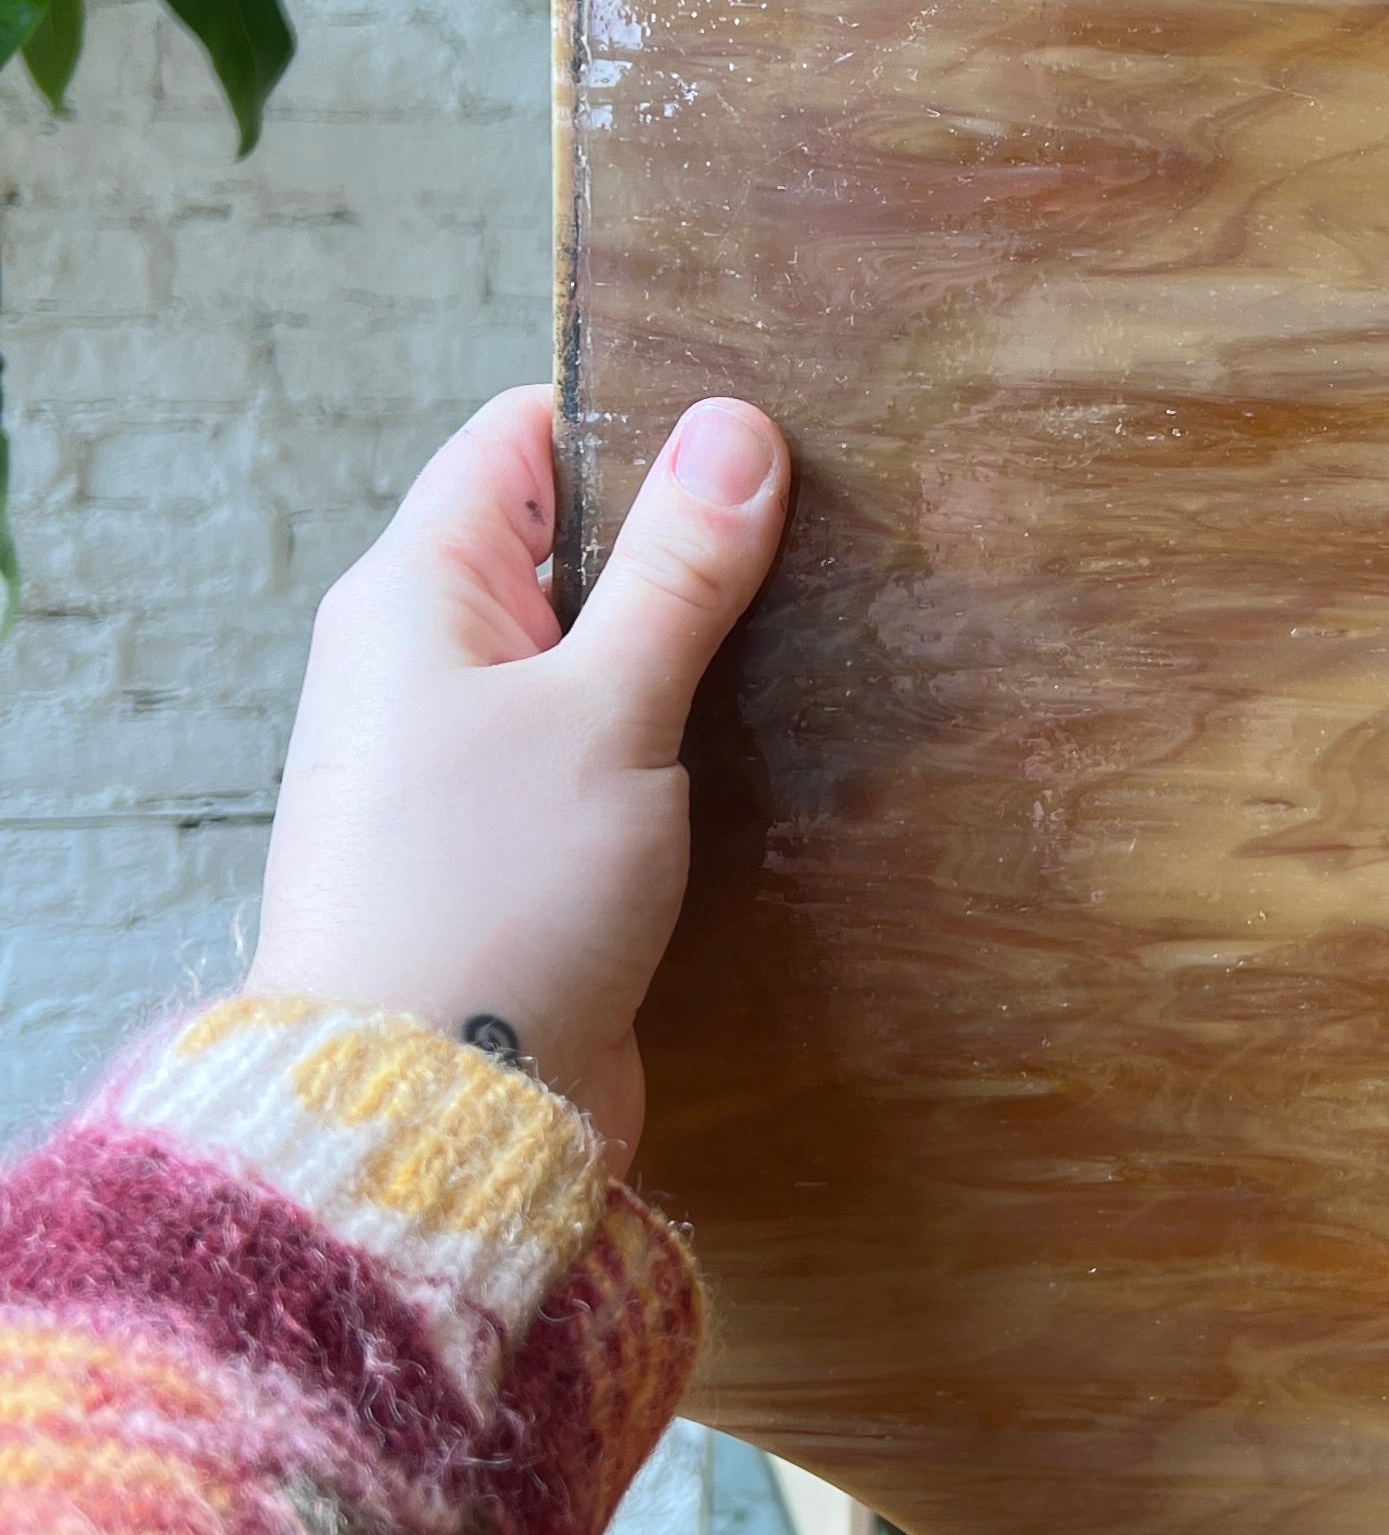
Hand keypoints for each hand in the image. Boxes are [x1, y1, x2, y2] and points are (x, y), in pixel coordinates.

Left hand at [247, 385, 788, 1164]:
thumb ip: (676, 571)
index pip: (523, 439)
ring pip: (598, 663)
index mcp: (414, 593)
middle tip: (827, 533)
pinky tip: (770, 759)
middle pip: (571, 548)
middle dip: (689, 544)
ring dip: (694, 660)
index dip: (638, 418)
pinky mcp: (514, 855)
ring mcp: (467, 765)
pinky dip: (678, 750)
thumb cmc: (488, 897)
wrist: (427, 1115)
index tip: (764, 433)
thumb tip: (734, 430)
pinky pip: (605, 761)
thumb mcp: (605, 710)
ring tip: (821, 641)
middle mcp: (425, 666)